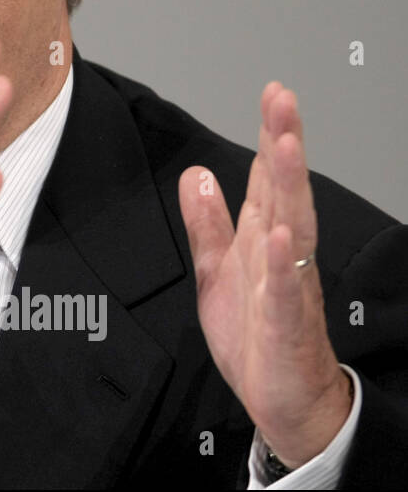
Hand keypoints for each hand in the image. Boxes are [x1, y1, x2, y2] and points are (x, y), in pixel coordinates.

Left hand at [178, 81, 351, 468]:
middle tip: (283, 98)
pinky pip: (286, 289)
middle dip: (284, 142)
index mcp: (263, 239)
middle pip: (285, 189)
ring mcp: (288, 285)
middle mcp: (282, 254)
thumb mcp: (216, 271)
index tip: (272, 93)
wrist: (285, 399)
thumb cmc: (256, 335)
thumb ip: (208, 223)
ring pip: (293, 227)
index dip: (270, 135)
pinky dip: (283, 262)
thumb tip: (198, 176)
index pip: (269, 178)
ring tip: (286, 146)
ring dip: (290, 186)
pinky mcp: (285, 323)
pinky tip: (281, 236)